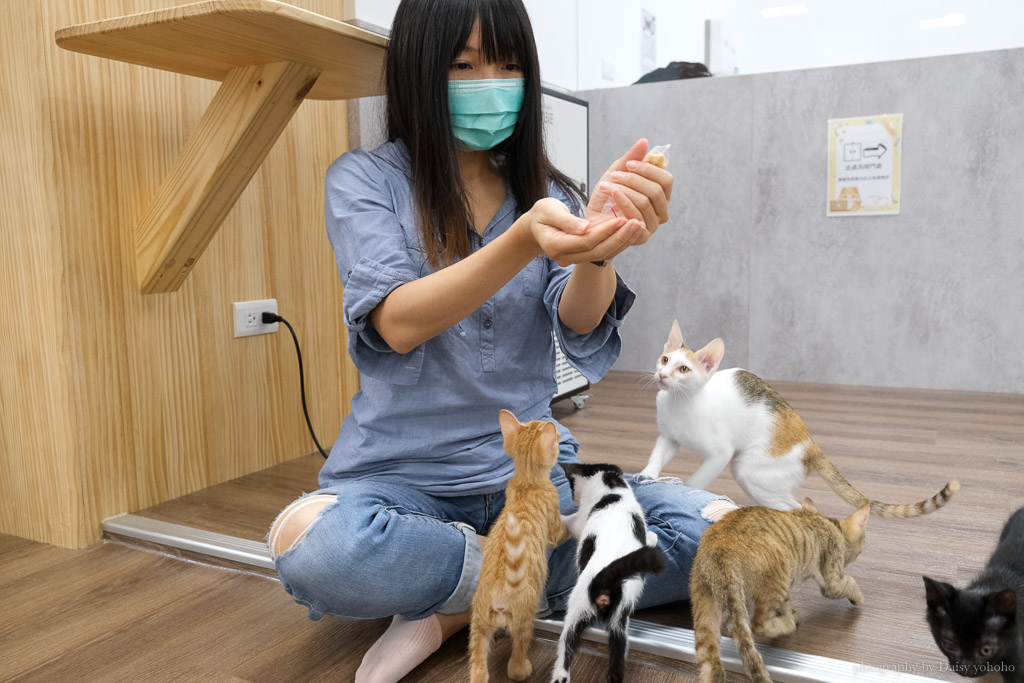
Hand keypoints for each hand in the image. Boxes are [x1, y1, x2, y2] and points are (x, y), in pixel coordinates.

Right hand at [521, 197, 645, 266]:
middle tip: (637, 223)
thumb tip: (585, 227)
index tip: (622, 218)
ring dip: (622, 240)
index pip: (585, 241)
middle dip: (619, 237)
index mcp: (555, 245)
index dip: (605, 231)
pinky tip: (630, 231)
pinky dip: (617, 242)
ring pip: (602, 253)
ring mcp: (573, 259)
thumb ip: (566, 220)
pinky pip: (602, 251)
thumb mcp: (548, 210)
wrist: (535, 227)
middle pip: (597, 250)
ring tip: (639, 226)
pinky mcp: (582, 255)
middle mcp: (565, 257)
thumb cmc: (541, 214)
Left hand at [587, 138, 672, 241]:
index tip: (628, 164)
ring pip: (645, 201)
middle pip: (656, 190)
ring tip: (606, 185)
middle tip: (614, 175)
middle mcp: (661, 210)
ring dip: (624, 189)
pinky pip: (637, 216)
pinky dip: (623, 202)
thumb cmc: (607, 197)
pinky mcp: (642, 236)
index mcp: (661, 195)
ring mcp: (653, 224)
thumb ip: (632, 158)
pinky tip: (612, 195)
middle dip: (633, 179)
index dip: (648, 169)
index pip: (666, 180)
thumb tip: (644, 142)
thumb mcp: (617, 172)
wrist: (592, 218)